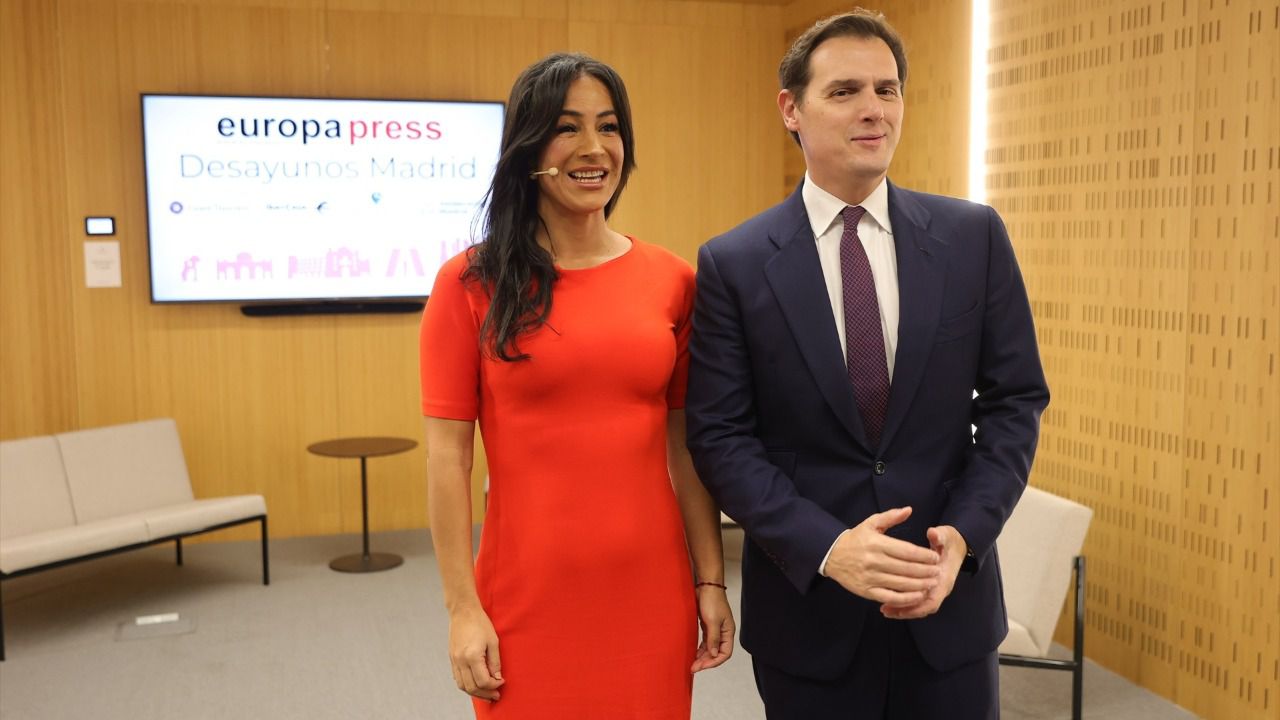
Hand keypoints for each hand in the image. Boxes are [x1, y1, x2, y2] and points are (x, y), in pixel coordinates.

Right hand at [447, 605, 503, 700]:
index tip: (502, 682)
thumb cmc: (480, 623)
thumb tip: (497, 678)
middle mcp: (461, 661)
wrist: (463, 611)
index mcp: (472, 657)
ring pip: (462, 686)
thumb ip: (495, 662)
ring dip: (475, 692)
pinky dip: (466, 685)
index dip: (494, 686)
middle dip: (485, 694)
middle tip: (495, 695)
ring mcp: (454, 660)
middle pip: (471, 688)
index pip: (483, 681)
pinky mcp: (451, 658)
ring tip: (486, 693)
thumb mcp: (493, 641)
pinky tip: (475, 684)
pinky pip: (457, 678)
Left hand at [691, 585, 735, 671]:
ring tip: (693, 663)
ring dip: (703, 657)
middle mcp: (723, 633)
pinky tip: (694, 653)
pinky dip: (700, 649)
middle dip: (706, 661)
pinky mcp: (708, 626)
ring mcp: (716, 630)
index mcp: (728, 632)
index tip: (702, 666)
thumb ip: (713, 639)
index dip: (714, 662)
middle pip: (717, 653)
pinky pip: (706, 642)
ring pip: (711, 648)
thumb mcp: (712, 621)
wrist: (706, 586)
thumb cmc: (712, 600)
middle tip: (694, 667)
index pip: (725, 653)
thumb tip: (714, 654)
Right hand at [823, 506, 940, 606]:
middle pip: (907, 568)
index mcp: (877, 543)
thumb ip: (891, 516)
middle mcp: (874, 561)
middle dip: (926, 571)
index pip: (907, 551)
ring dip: (920, 585)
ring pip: (901, 584)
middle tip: (938, 572)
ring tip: (932, 583)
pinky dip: (906, 599)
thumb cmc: (855, 539)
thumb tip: (909, 510)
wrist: (831, 555)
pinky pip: (890, 597)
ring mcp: (870, 577)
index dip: (924, 555)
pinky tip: (917, 596)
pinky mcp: (867, 591)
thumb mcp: (871, 523)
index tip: (935, 557)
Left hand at [881, 525, 966, 619]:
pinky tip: (889, 603)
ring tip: (885, 610)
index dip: (917, 605)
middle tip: (886, 610)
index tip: (900, 604)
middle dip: (905, 610)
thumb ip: (939, 536)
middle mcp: (940, 588)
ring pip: (919, 606)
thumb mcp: (946, 536)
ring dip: (903, 609)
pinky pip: (916, 601)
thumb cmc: (948, 541)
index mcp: (945, 579)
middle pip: (923, 607)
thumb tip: (933, 533)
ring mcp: (934, 589)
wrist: (956, 545)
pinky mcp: (928, 587)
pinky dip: (904, 604)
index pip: (933, 600)